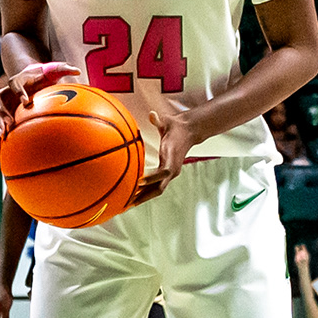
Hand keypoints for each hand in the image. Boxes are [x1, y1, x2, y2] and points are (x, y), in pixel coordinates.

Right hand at [0, 58, 81, 133]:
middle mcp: (7, 92)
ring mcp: (4, 104)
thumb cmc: (43, 76)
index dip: (19, 92)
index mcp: (18, 80)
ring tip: (3, 134)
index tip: (26, 101)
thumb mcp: (52, 71)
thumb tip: (78, 71)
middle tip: (9, 121)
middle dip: (2, 111)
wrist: (31, 80)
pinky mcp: (4, 115)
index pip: (14, 84)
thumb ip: (64, 69)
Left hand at [120, 83, 195, 206]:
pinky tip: (134, 195)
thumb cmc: (176, 126)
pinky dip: (146, 192)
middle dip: (144, 195)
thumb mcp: (167, 121)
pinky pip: (156, 186)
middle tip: (128, 202)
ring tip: (128, 204)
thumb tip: (152, 114)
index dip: (152, 177)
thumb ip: (159, 120)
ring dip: (143, 197)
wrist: (190, 131)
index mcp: (171, 157)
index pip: (163, 171)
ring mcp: (170, 173)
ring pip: (157, 190)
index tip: (138, 182)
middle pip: (159, 188)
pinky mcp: (167, 173)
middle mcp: (172, 169)